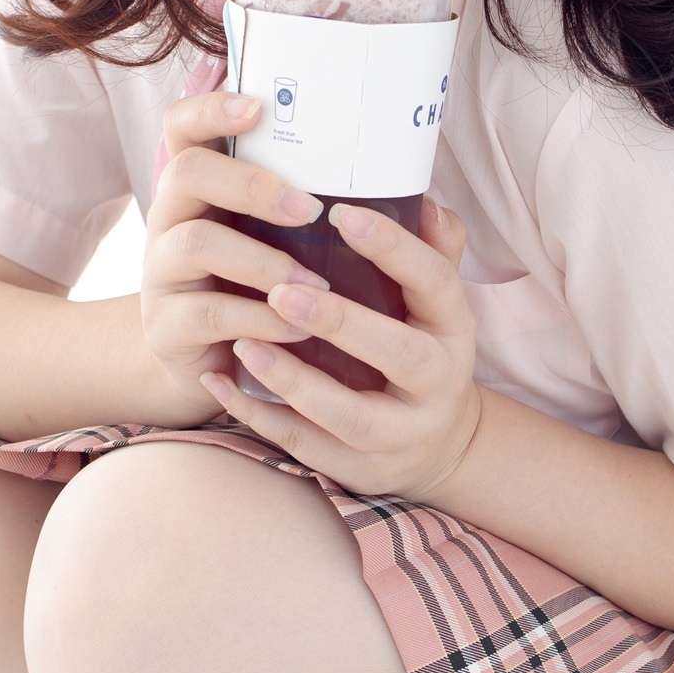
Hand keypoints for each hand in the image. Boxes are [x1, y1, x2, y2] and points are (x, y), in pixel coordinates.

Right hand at [137, 84, 335, 423]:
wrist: (212, 369)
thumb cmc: (264, 291)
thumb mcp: (297, 249)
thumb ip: (354, 224)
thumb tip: (435, 210)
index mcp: (201, 187)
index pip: (184, 125)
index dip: (212, 109)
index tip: (258, 108)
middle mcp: (171, 218)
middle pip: (188, 173)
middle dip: (251, 185)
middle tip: (307, 208)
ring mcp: (161, 272)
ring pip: (196, 243)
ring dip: (262, 260)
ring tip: (315, 282)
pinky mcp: (166, 326)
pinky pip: (208, 313)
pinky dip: (260, 319)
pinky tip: (296, 330)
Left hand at [202, 195, 482, 501]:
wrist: (438, 446)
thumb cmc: (419, 349)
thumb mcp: (433, 305)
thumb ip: (430, 252)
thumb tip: (424, 202)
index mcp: (455, 329)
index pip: (437, 282)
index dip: (395, 249)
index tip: (342, 214)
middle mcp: (439, 385)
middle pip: (402, 354)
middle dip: (341, 323)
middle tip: (283, 291)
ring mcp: (403, 435)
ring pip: (352, 416)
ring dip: (295, 381)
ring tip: (245, 343)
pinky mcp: (361, 470)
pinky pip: (306, 447)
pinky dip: (259, 416)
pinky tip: (219, 381)